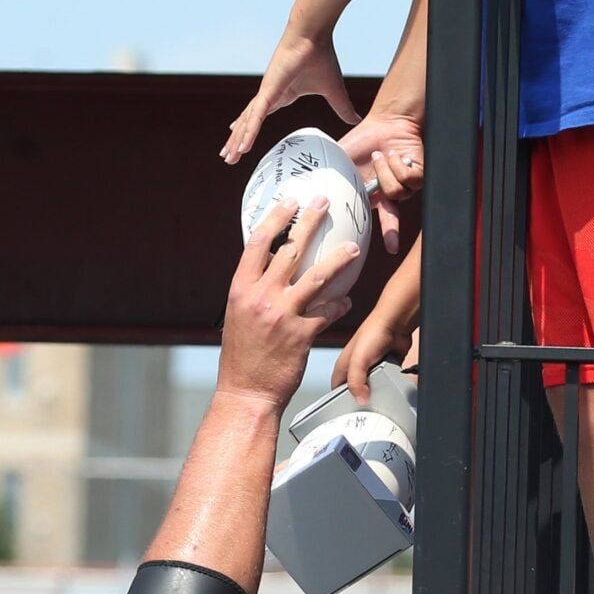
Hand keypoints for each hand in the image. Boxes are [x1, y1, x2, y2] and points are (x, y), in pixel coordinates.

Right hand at [220, 197, 356, 410]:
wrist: (246, 392)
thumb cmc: (242, 356)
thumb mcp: (239, 315)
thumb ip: (254, 291)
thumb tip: (273, 269)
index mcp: (241, 289)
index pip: (258, 243)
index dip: (276, 218)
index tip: (290, 201)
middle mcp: (260, 297)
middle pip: (290, 249)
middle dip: (309, 222)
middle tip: (323, 204)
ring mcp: (282, 315)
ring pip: (316, 277)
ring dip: (338, 260)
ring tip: (354, 249)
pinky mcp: (301, 334)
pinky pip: (327, 312)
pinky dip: (338, 305)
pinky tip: (346, 302)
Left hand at [223, 33, 357, 163]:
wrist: (314, 35)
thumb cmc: (321, 57)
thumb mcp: (334, 91)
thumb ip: (342, 108)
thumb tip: (356, 120)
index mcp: (282, 95)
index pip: (261, 117)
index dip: (251, 130)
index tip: (242, 143)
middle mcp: (270, 95)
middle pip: (250, 122)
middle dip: (238, 141)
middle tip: (229, 158)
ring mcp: (267, 93)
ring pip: (249, 122)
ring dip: (238, 141)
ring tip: (228, 158)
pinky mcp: (268, 91)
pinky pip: (256, 116)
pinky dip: (249, 132)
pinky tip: (242, 146)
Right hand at [333, 280, 421, 399]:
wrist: (395, 323)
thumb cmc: (373, 333)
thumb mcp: (358, 361)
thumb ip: (355, 382)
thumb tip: (360, 400)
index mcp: (344, 366)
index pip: (336, 389)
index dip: (340, 401)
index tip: (348, 412)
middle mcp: (356, 367)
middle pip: (355, 390)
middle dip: (360, 399)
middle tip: (367, 409)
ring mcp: (371, 367)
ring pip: (371, 387)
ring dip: (376, 392)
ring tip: (380, 400)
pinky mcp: (386, 366)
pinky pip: (386, 381)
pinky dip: (388, 386)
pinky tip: (391, 389)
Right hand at [338, 111, 424, 249]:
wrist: (386, 122)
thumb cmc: (363, 140)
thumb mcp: (339, 160)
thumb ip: (325, 175)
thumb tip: (303, 186)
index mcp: (370, 195)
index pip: (371, 218)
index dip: (374, 235)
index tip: (375, 251)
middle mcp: (388, 193)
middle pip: (392, 218)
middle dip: (392, 232)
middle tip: (392, 246)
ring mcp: (404, 185)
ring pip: (397, 193)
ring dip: (385, 172)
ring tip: (380, 156)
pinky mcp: (418, 175)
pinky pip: (409, 180)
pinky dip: (397, 166)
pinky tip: (393, 155)